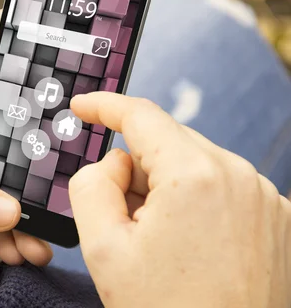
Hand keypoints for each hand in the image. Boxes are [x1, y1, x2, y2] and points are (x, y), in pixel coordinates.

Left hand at [0, 12, 51, 264]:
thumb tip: (8, 209)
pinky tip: (18, 246)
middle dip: (33, 153)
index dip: (4, 27)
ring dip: (21, 202)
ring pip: (1, 170)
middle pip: (3, 121)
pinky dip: (3, 225)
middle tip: (62, 178)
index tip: (48, 24)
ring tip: (40, 238)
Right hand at [68, 92, 290, 307]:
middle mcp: (239, 176)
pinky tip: (187, 246)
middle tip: (120, 217)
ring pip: (194, 165)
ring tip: (158, 243)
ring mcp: (264, 197)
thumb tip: (114, 162)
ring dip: (165, 188)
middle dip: (135, 167)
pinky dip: (195, 202)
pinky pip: (222, 187)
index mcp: (195, 176)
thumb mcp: (103, 248)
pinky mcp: (276, 217)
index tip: (83, 106)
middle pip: (167, 143)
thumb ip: (91, 185)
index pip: (141, 115)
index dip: (104, 106)